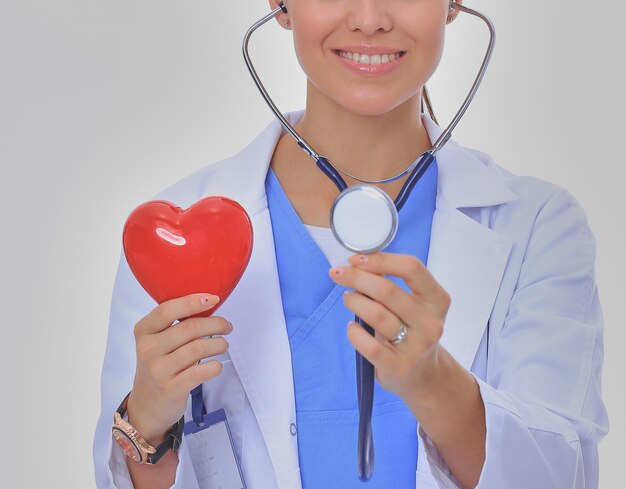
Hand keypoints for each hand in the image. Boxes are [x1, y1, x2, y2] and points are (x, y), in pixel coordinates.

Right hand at [126, 293, 231, 445]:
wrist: (146, 405)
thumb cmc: (159, 365)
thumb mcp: (157, 341)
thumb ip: (175, 324)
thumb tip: (209, 304)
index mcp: (144, 331)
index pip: (166, 310)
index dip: (192, 302)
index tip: (214, 299)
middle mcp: (148, 349)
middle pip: (189, 328)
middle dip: (215, 324)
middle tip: (226, 326)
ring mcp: (158, 370)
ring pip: (198, 348)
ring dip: (219, 344)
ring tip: (223, 344)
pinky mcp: (171, 389)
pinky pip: (201, 371)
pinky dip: (215, 366)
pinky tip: (216, 365)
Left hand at [329, 252, 450, 401]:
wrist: (425, 376)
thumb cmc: (413, 332)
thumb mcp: (413, 306)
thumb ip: (393, 285)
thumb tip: (359, 265)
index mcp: (437, 300)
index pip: (411, 268)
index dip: (380, 260)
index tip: (356, 259)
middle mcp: (430, 322)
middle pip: (387, 290)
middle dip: (357, 277)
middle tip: (339, 274)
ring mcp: (416, 346)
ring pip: (376, 314)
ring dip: (354, 301)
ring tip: (348, 299)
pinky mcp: (398, 366)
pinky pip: (368, 344)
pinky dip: (354, 332)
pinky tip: (352, 327)